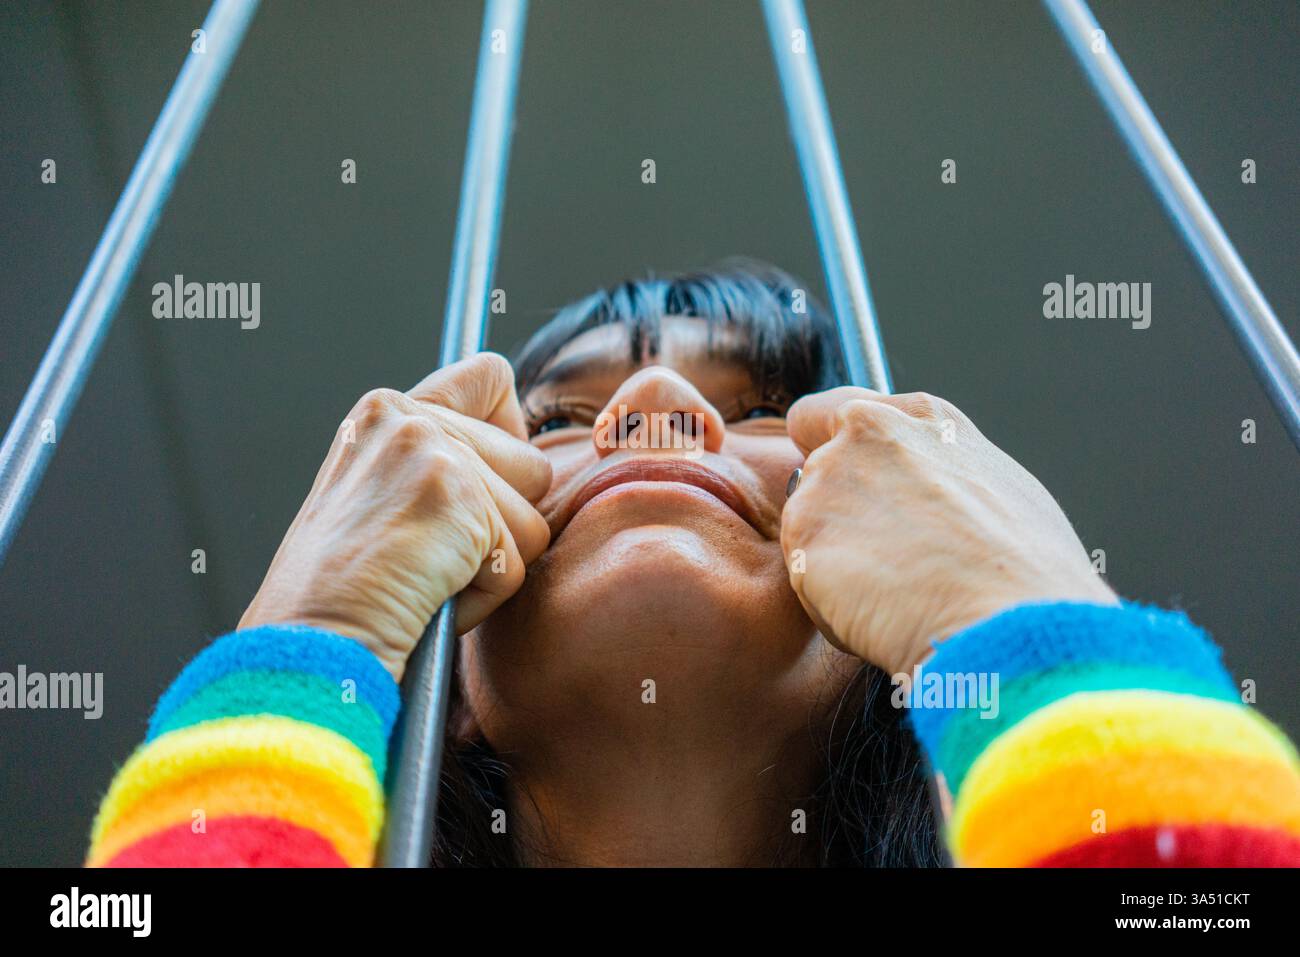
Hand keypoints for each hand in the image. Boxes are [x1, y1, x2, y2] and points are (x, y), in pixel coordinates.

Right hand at [239, 353, 551, 681]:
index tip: (488, 483)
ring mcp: (435, 455)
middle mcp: (409, 419)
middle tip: (432, 556)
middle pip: (531, 465)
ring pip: (532, 519)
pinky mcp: (461, 502)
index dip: (507, 433)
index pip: (490, 377)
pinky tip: (429, 599)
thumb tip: (522, 464)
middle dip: (500, 525)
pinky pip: (516, 563)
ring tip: (425, 579)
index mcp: (384, 413)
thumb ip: (438, 463)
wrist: (307, 642)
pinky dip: (483, 598)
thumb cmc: (336, 595)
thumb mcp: (376, 499)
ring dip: (491, 567)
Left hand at [781, 388, 1116, 675]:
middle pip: (814, 470)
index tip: (849, 482)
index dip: (830, 448)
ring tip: (896, 592)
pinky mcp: (803, 536)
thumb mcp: (998, 487)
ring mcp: (827, 482)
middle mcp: (862, 435)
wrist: (1010, 624)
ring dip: (833, 559)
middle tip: (887, 557)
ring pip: (806, 526)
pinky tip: (878, 614)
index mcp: (917, 417)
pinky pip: (804, 576)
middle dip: (835, 510)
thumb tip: (922, 488)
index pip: (829, 412)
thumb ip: (939, 470)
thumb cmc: (1026, 571)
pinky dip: (828, 601)